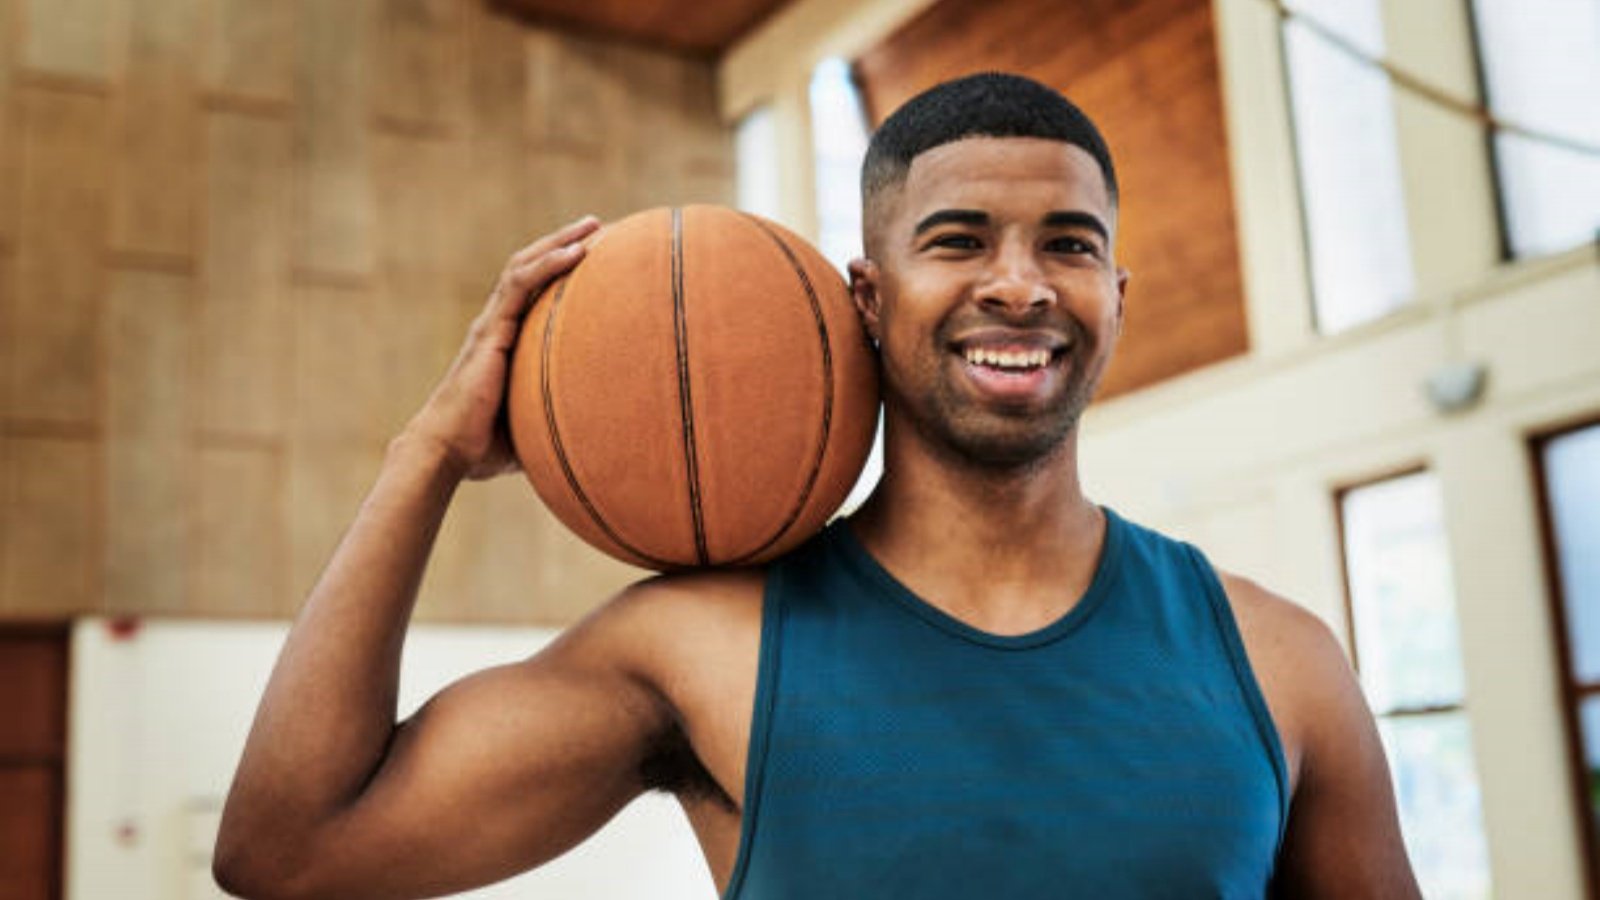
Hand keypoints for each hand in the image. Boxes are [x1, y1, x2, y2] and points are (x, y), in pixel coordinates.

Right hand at [402, 215, 600, 480]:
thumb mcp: (533, 424)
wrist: (447, 451)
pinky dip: (549, 264)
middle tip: (600, 227)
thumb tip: (595, 433)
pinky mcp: (490, 330)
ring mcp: (491, 324)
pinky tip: (577, 252)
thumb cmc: (485, 446)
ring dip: (560, 241)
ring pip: (525, 266)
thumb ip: (556, 414)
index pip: (534, 292)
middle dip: (564, 242)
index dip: (561, 270)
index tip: (596, 256)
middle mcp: (496, 324)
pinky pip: (520, 285)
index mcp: (504, 341)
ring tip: (594, 226)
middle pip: (531, 268)